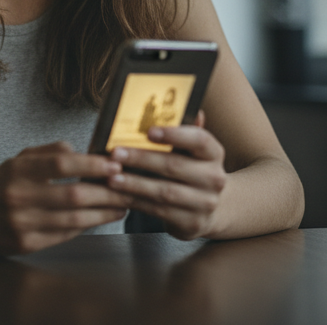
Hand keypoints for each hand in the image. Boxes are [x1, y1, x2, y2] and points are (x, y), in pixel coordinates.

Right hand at [0, 141, 129, 254]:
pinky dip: (86, 226)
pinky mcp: (26, 244)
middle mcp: (19, 196)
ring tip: (122, 206)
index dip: (92, 164)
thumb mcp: (17, 160)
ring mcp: (22, 223)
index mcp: (17, 170)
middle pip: (74, 194)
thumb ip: (48, 152)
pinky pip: (65, 235)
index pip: (61, 164)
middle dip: (107, 192)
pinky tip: (99, 219)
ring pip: (75, 219)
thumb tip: (81, 151)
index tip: (115, 164)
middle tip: (129, 188)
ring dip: (104, 213)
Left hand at [105, 110, 226, 239]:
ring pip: (164, 192)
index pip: (199, 140)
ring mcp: (205, 203)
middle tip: (115, 153)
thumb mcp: (191, 151)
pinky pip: (158, 211)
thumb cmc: (191, 171)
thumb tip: (184, 104)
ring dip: (134, 183)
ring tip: (111, 177)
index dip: (174, 134)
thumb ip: (183, 130)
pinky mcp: (192, 223)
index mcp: (214, 154)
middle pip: (174, 166)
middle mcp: (214, 178)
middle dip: (141, 159)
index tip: (149, 131)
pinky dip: (135, 201)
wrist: (213, 209)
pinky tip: (117, 194)